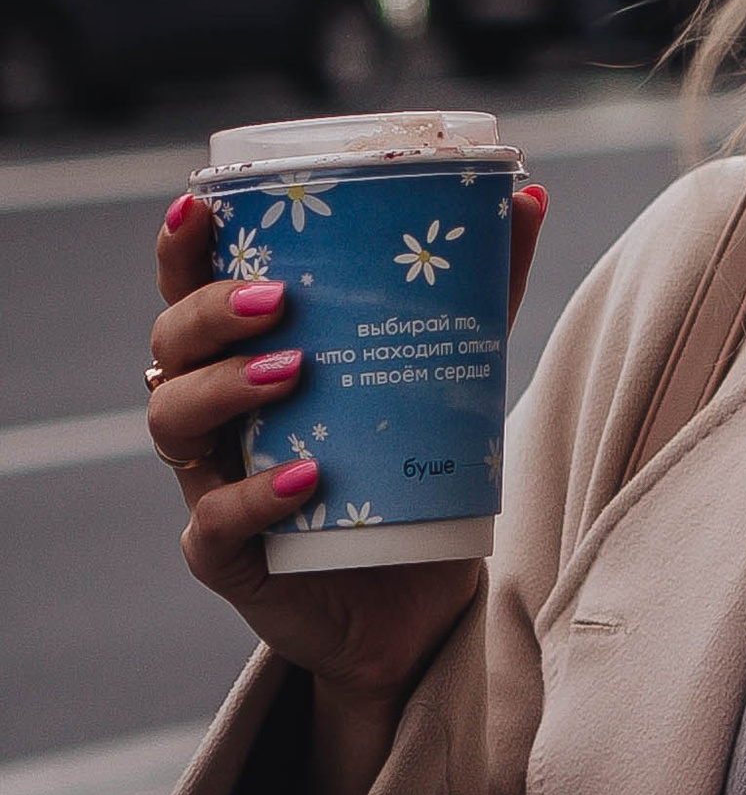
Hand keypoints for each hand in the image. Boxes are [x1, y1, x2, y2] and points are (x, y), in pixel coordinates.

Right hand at [148, 182, 547, 794]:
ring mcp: (210, 482)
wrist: (414, 599)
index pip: (189, 290)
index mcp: (244, 356)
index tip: (196, 203)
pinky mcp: (226, 554)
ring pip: (173, 420)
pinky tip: (308, 478)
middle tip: (279, 299)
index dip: (180, 249)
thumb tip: (526, 195)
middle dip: (209, 312)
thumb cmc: (410, 467)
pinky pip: (214, 519)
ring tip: (294, 369)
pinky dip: (256, 495)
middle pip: (169, 347)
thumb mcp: (447, 372)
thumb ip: (481, 289)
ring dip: (225, 386)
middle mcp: (213, 414)